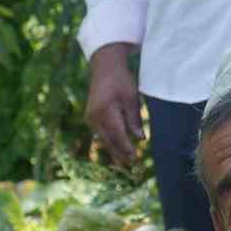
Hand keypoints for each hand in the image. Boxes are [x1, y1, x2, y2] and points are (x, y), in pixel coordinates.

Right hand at [85, 43, 143, 165]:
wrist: (104, 66)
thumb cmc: (121, 79)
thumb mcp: (132, 97)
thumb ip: (134, 119)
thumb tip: (139, 139)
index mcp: (106, 111)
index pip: (118, 135)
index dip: (127, 148)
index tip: (135, 158)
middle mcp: (95, 117)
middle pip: (109, 140)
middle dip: (120, 153)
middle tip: (131, 164)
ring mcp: (90, 117)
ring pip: (104, 138)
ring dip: (114, 149)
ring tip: (124, 161)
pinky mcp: (90, 117)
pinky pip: (101, 133)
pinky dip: (109, 140)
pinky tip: (117, 148)